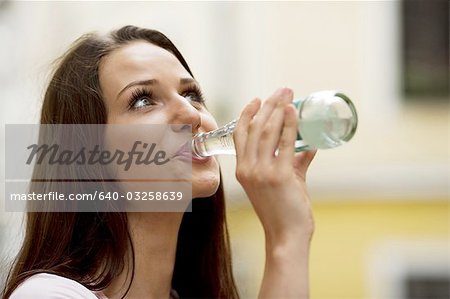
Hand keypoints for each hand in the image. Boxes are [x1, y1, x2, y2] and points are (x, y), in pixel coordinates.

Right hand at [233, 88, 316, 244]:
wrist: (286, 236)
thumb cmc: (283, 212)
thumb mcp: (284, 183)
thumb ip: (295, 163)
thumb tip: (309, 145)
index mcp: (242, 170)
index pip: (239, 135)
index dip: (246, 114)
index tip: (257, 99)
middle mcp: (247, 168)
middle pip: (254, 127)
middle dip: (268, 105)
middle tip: (281, 90)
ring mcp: (261, 172)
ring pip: (266, 131)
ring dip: (278, 109)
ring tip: (288, 94)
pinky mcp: (279, 175)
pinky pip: (284, 143)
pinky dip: (289, 124)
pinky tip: (294, 111)